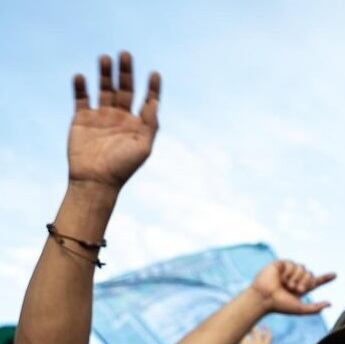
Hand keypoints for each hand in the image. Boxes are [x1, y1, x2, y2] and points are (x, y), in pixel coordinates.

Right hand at [67, 52, 159, 191]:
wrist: (95, 180)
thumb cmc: (122, 167)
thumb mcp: (143, 147)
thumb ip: (150, 124)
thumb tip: (155, 103)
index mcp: (137, 124)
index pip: (147, 100)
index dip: (152, 87)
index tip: (155, 74)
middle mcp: (120, 117)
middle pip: (124, 88)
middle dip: (125, 72)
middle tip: (125, 54)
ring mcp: (101, 116)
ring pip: (104, 89)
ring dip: (104, 74)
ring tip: (105, 58)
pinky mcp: (82, 118)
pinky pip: (81, 98)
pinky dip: (81, 87)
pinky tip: (82, 77)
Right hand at [251, 260, 334, 314]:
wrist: (264, 298)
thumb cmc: (279, 305)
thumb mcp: (300, 309)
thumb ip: (315, 308)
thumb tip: (330, 304)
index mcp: (301, 288)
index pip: (315, 282)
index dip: (325, 278)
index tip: (335, 275)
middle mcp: (295, 279)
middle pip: (310, 274)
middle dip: (306, 282)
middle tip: (296, 289)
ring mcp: (288, 271)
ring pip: (303, 268)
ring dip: (296, 277)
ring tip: (287, 285)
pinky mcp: (280, 264)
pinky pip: (292, 263)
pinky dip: (288, 272)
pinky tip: (280, 278)